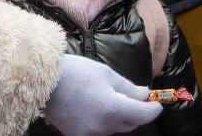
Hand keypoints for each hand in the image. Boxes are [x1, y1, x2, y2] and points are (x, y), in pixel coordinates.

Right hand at [44, 54, 162, 135]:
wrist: (45, 80)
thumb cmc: (76, 72)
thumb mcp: (106, 74)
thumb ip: (128, 88)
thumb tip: (145, 95)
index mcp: (114, 108)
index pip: (144, 115)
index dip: (153, 109)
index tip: (156, 103)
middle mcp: (104, 126)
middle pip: (130, 124)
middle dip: (136, 112)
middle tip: (134, 98)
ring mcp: (91, 133)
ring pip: (114, 128)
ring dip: (118, 117)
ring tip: (107, 99)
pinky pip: (99, 131)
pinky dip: (102, 122)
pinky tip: (94, 108)